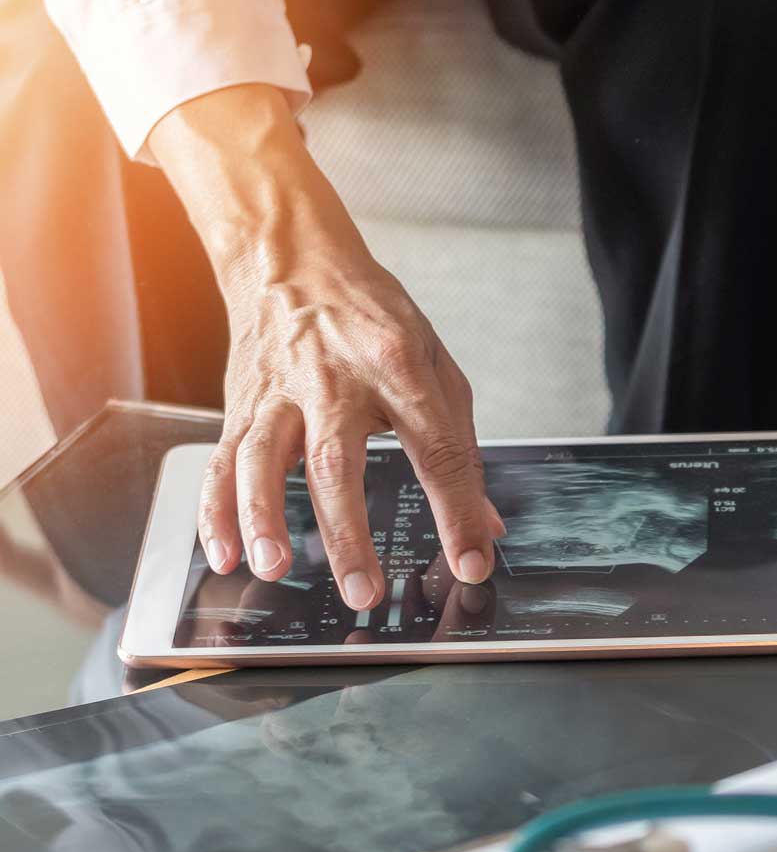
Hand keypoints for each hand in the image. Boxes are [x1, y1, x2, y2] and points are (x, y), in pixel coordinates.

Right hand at [150, 86, 503, 612]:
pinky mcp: (242, 404)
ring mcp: (279, 392)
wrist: (294, 261)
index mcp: (398, 365)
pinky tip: (225, 553)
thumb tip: (486, 525)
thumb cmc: (372, 316)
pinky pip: (220, 463)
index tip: (473, 560)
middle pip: (338, 462)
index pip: (436, 447)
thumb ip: (462, 445)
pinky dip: (216, 512)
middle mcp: (333, 379)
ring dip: (264, 519)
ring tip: (276, 569)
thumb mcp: (436, 365)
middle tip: (364, 591)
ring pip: (262, 461)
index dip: (457, 509)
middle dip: (349, 533)